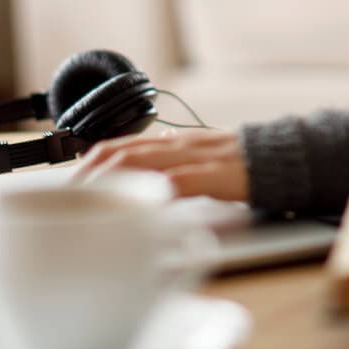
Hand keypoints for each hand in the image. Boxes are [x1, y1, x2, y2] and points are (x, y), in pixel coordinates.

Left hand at [74, 127, 249, 201]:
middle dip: (89, 173)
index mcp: (172, 143)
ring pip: (141, 162)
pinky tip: (136, 206)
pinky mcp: (212, 174)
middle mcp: (176, 145)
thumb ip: (175, 152)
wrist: (282, 156)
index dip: (89, 161)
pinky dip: (153, 192)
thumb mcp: (201, 153)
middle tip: (66, 197)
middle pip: (121, 153)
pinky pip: (177, 182)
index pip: (119, 145)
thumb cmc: (240, 161)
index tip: (66, 181)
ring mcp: (193, 158)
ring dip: (109, 180)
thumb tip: (156, 145)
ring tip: (87, 199)